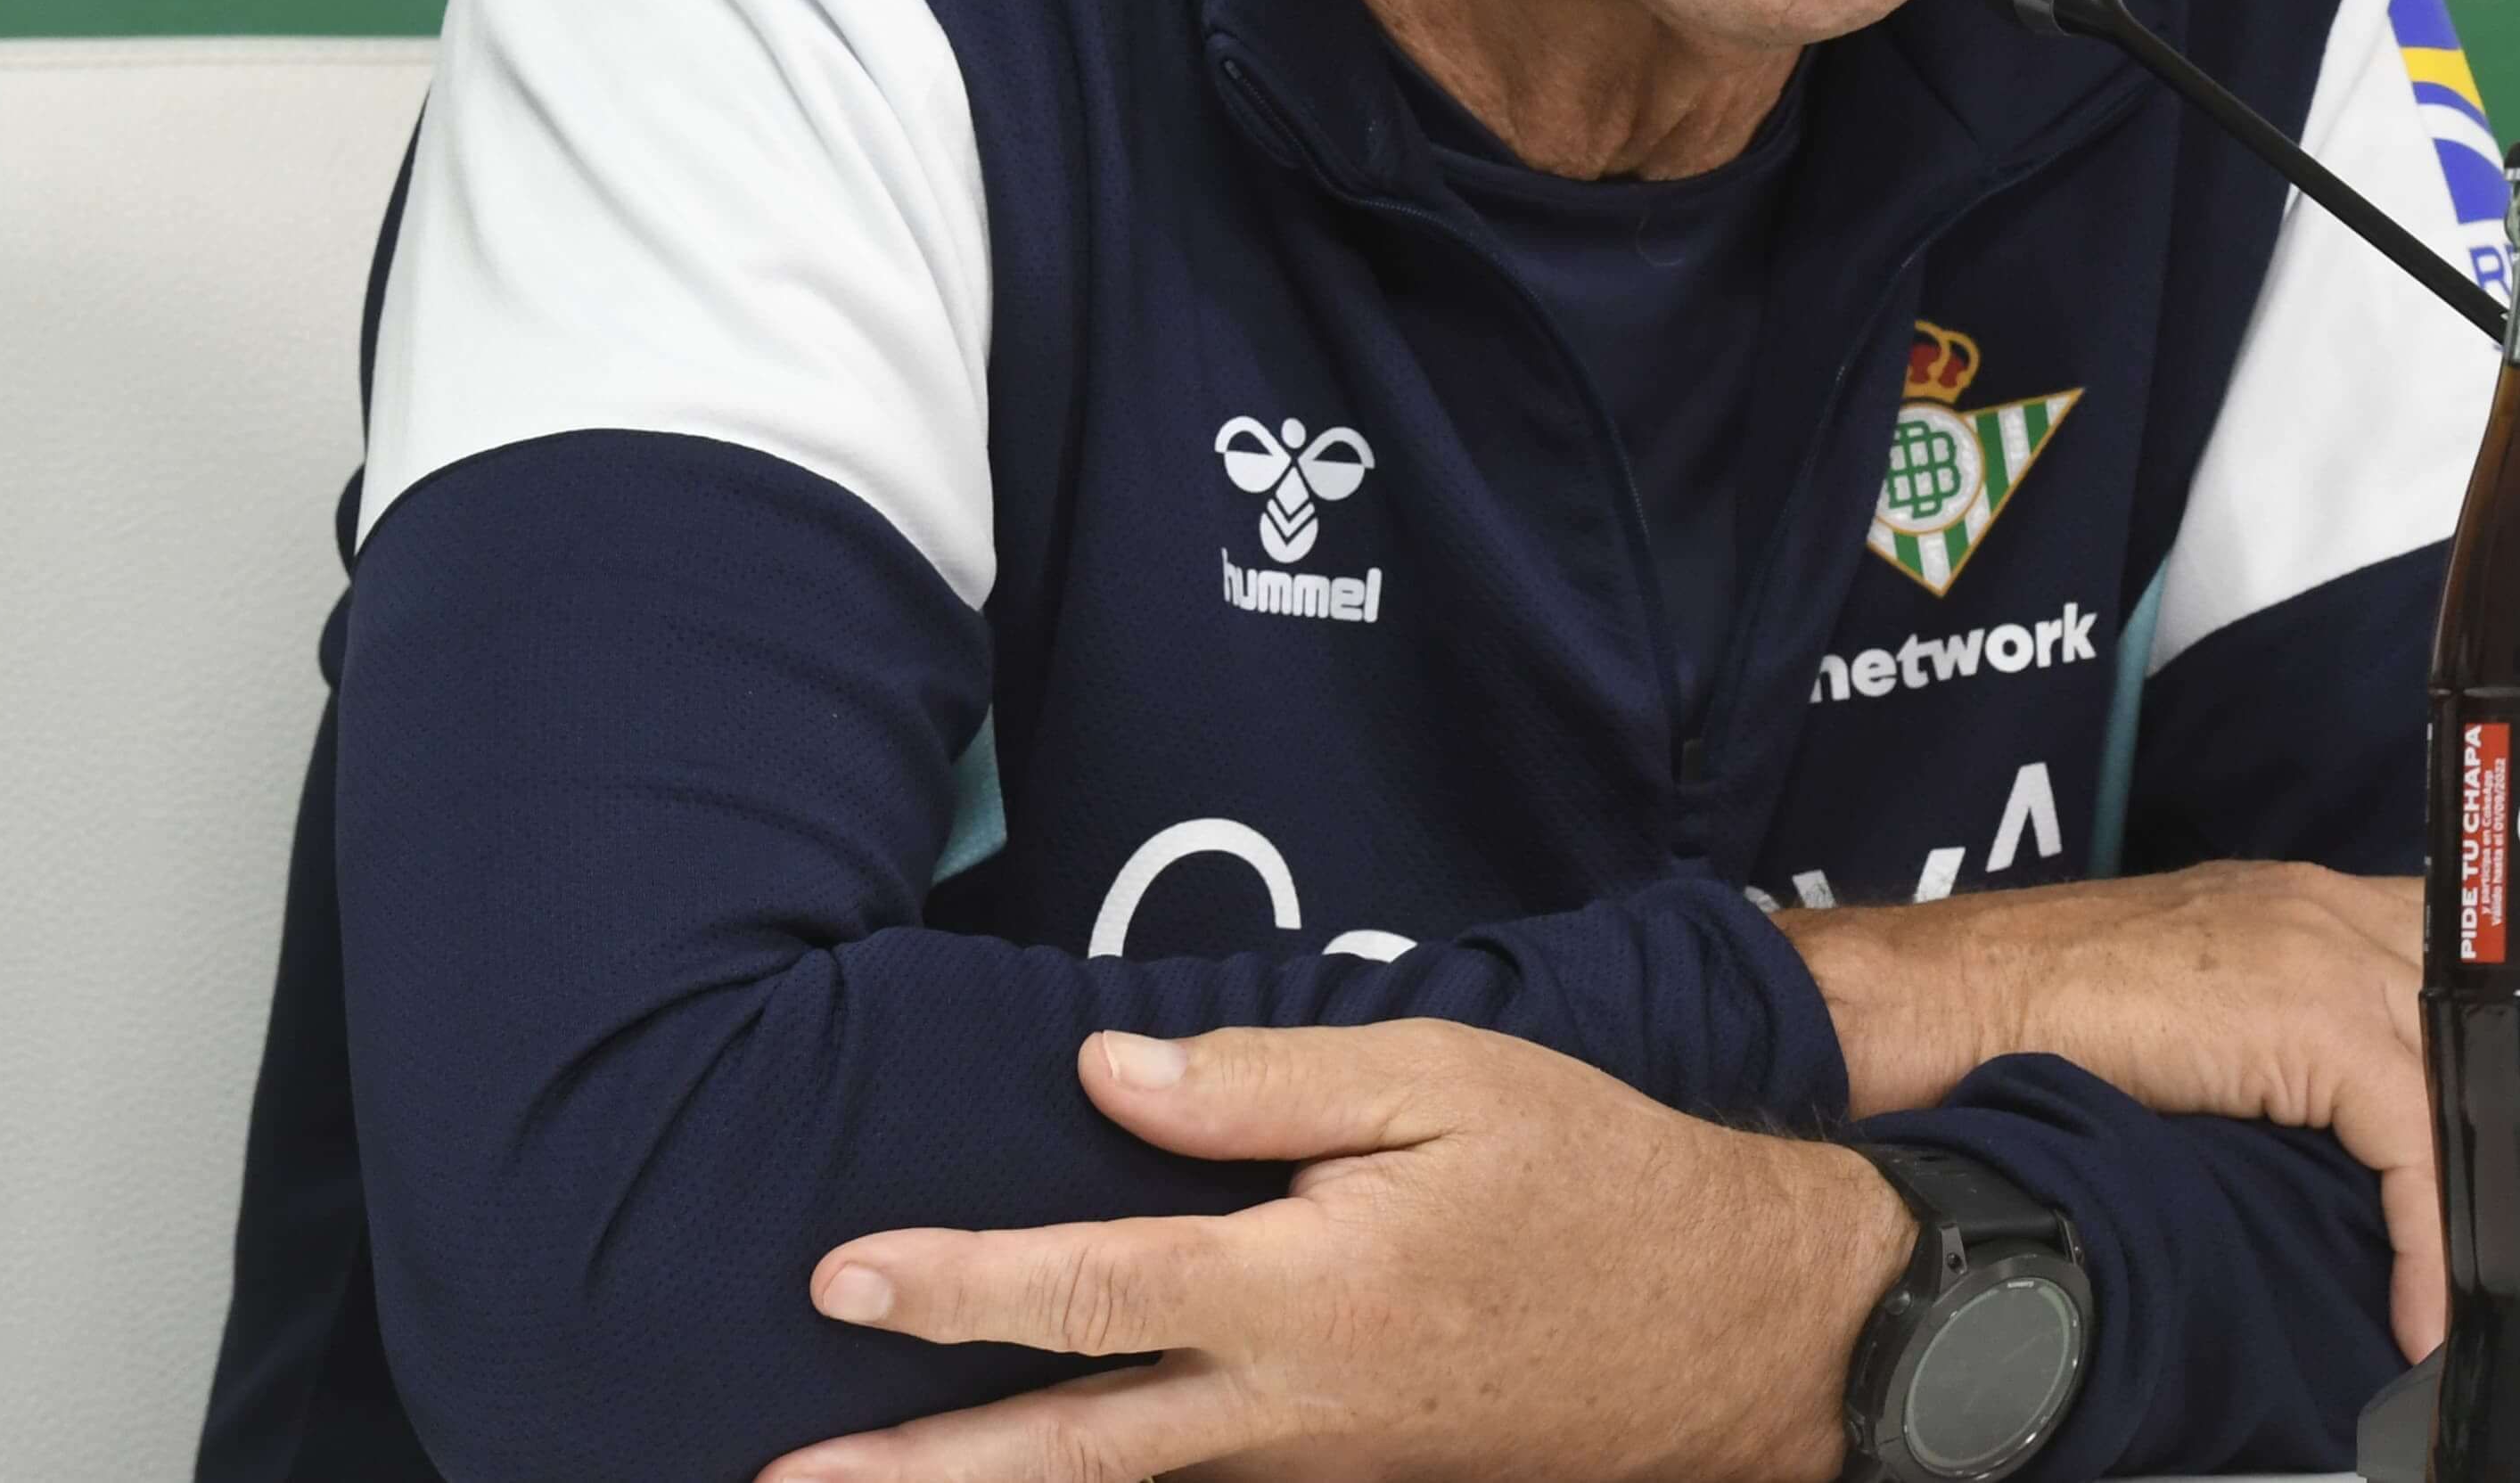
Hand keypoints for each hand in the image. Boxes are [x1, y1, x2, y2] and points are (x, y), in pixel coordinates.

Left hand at [759, 1021, 1913, 1482]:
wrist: (1736, 1327)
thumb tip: (1100, 1077)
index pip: (1085, 1293)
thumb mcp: (1445, 1079)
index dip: (950, 1287)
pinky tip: (1043, 1466)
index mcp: (1301, 1294)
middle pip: (1063, 1457)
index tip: (839, 1278)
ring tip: (877, 1482)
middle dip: (915, 1472)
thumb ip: (1264, 1086)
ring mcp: (1317, 1471)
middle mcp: (1287, 1412)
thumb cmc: (1594, 1177)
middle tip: (783, 1477)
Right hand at [1781, 862, 2441, 1358]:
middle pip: (2480, 1011)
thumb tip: (2314, 1155)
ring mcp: (2324, 949)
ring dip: (2478, 1194)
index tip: (2491, 1179)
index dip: (2481, 1072)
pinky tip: (2420, 1318)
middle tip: (2509, 1240)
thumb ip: (2259, 1050)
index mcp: (2299, 906)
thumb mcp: (2183, 1021)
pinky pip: (2414, 1133)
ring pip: (2465, 1071)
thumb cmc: (2031, 1020)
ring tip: (2475, 1297)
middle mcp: (2327, 908)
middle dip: (2504, 1122)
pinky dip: (2428, 1237)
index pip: (2446, 971)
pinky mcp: (2312, 1012)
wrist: (1946, 999)